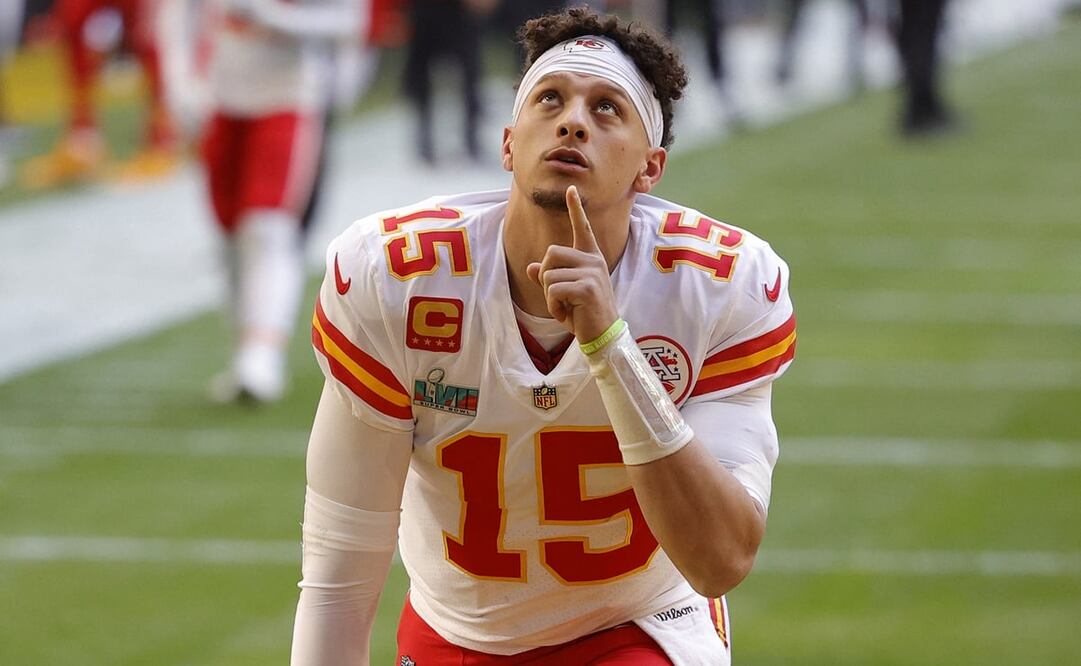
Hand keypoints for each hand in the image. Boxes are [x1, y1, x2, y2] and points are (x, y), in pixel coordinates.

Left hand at [526, 186, 619, 341]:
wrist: (602, 335)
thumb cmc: (583, 315)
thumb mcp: (562, 295)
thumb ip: (549, 278)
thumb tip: (532, 268)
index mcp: (590, 258)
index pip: (582, 228)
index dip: (575, 208)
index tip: (571, 188)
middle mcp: (592, 260)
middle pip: (551, 253)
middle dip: (546, 276)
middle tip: (558, 296)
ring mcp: (591, 272)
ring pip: (549, 275)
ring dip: (549, 297)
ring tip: (565, 307)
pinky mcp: (587, 288)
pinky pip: (553, 290)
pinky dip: (553, 306)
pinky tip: (566, 314)